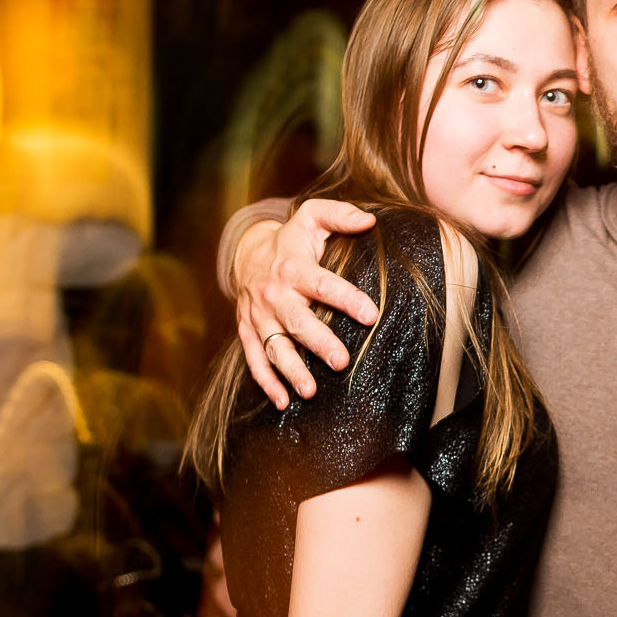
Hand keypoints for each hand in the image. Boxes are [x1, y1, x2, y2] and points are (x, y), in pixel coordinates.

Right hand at [235, 198, 378, 407]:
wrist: (246, 254)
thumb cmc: (291, 240)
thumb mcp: (311, 218)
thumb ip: (339, 215)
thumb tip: (369, 220)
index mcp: (293, 267)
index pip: (323, 284)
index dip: (346, 298)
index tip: (370, 314)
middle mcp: (275, 294)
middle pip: (298, 321)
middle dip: (319, 342)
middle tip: (341, 361)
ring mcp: (259, 316)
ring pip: (275, 346)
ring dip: (291, 370)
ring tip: (310, 391)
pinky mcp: (248, 332)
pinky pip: (254, 359)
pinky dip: (266, 382)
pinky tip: (283, 401)